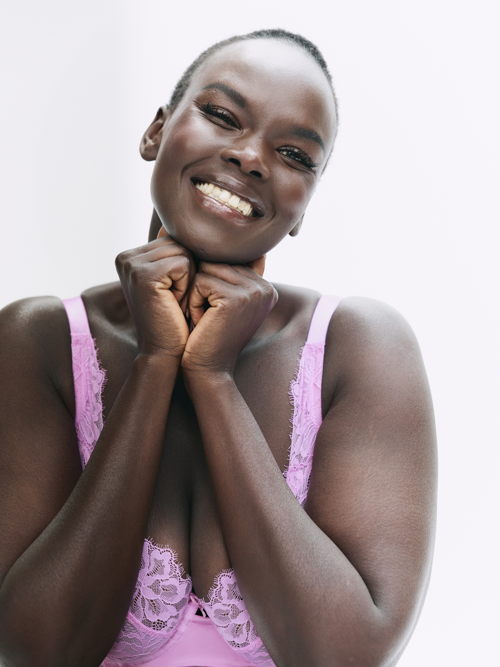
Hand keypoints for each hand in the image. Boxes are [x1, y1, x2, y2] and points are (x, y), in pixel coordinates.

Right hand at [115, 227, 195, 358]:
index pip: (173, 239)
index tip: (171, 293)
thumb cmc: (175, 319)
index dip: (184, 266)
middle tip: (174, 299)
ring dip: (189, 278)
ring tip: (174, 300)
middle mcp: (126, 257)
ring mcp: (131, 265)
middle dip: (187, 271)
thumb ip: (173, 252)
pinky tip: (174, 302)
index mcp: (130, 256)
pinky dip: (187, 284)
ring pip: (184, 251)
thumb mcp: (174, 281)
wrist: (165, 352)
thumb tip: (175, 226)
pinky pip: (184, 263)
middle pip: (179, 242)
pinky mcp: (143, 275)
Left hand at [181, 256, 277, 374]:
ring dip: (197, 293)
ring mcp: (254, 292)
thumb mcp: (222, 301)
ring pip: (207, 268)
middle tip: (209, 317)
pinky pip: (200, 281)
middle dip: (203, 286)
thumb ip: (228, 272)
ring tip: (206, 318)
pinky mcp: (236, 298)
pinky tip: (202, 322)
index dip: (210, 282)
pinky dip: (193, 301)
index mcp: (266, 286)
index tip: (215, 312)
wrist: (208, 371)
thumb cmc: (208, 336)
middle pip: (217, 261)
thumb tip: (210, 236)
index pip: (227, 259)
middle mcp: (266, 287)